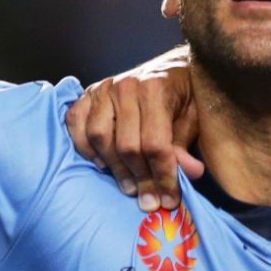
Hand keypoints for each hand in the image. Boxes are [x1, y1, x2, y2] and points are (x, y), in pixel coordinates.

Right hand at [65, 47, 202, 210]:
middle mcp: (126, 86)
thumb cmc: (185, 97)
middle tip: (149, 201)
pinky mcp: (88, 93)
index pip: (155, 144)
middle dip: (141, 179)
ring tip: (129, 187)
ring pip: (99, 137)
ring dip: (114, 168)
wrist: (172, 68)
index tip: (169, 200)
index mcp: (156, 89)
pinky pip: (76, 122)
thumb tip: (191, 174)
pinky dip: (85, 146)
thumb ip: (185, 146)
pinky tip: (102, 164)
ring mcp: (104, 88)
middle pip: (127, 145)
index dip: (163, 176)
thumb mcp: (194, 119)